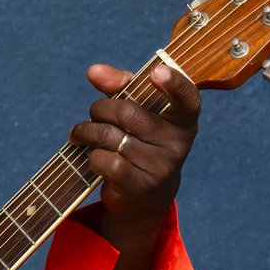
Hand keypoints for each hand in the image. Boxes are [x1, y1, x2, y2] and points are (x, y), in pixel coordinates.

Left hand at [70, 62, 201, 251]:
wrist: (145, 197)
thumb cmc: (140, 141)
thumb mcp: (138, 111)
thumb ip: (121, 86)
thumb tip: (93, 71)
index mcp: (184, 120)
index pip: (187, 98)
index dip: (174, 83)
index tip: (156, 72)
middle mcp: (177, 143)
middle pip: (127, 114)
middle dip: (100, 109)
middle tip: (93, 114)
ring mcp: (160, 167)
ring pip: (111, 137)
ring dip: (88, 132)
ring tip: (82, 134)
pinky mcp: (140, 186)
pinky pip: (106, 161)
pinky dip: (92, 156)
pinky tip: (92, 156)